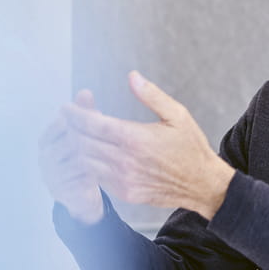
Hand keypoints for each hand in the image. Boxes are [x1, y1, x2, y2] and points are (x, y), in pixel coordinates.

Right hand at [38, 89, 104, 223]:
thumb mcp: (81, 133)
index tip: (101, 115)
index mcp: (46, 140)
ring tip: (113, 149)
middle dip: (91, 135)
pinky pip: (79, 179)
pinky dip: (94, 172)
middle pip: (68, 140)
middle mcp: (45, 157)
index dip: (80, 118)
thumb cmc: (80, 157)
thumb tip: (85, 92)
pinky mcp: (62, 191)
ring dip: (95, 154)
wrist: (79, 195)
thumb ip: (83, 114)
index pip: (60, 123)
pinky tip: (108, 167)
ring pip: (75, 159)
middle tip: (111, 132)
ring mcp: (51, 175)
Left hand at [62, 71, 234, 219]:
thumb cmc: (191, 148)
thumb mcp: (177, 115)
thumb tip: (132, 76)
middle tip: (66, 119)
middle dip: (71, 130)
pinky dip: (87, 165)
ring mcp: (123, 179)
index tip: (65, 107)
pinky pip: (96, 178)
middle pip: (83, 143)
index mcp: (135, 138)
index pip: (94, 124)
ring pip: (85, 162)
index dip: (75, 115)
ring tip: (72, 136)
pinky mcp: (125, 193)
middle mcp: (126, 160)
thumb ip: (151, 95)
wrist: (203, 185)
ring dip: (76, 149)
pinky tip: (87, 155)